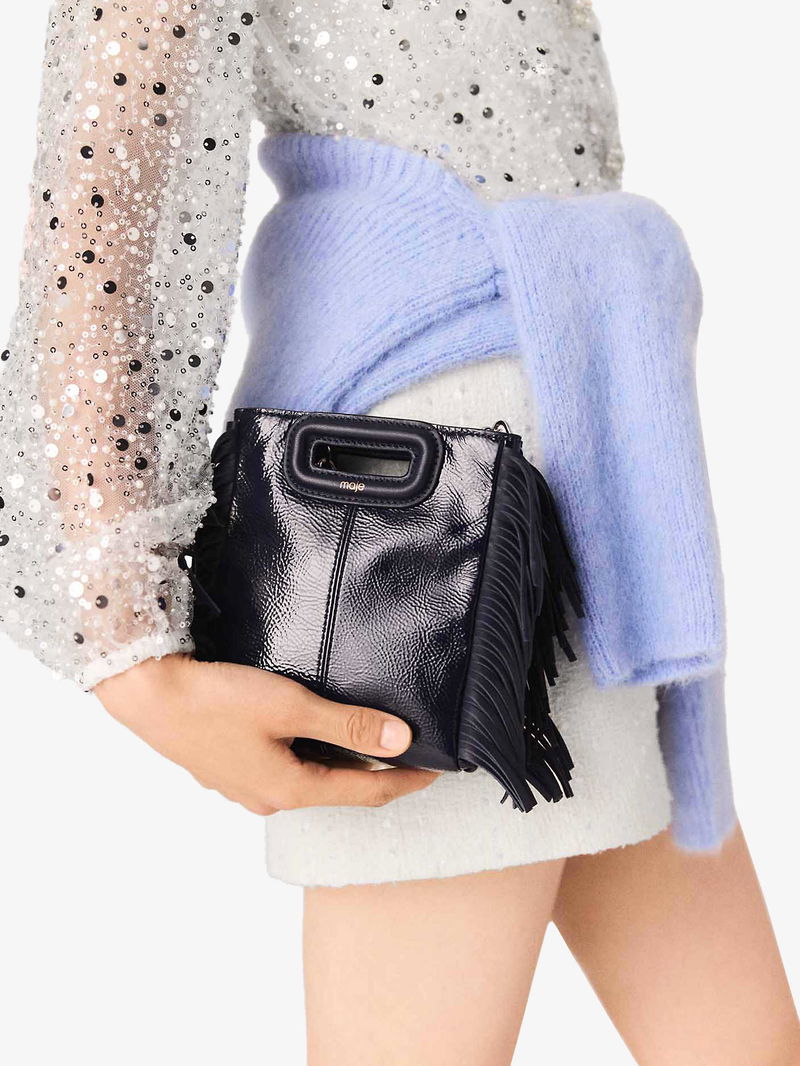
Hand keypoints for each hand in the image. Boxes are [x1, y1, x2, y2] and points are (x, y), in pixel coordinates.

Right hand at [94, 654, 439, 814]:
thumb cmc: (215, 699)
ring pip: (309, 780)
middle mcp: (269, 799)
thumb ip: (347, 725)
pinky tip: (310, 734)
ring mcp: (245, 788)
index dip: (407, 782)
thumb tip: (401, 740)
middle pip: (339, 790)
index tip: (438, 771)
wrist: (147, 694)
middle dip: (377, 775)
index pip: (368, 792)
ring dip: (341, 765)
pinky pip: (283, 769)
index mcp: (290, 790)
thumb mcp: (290, 706)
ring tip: (368, 740)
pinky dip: (309, 756)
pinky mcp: (229, 768)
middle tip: (409, 754)